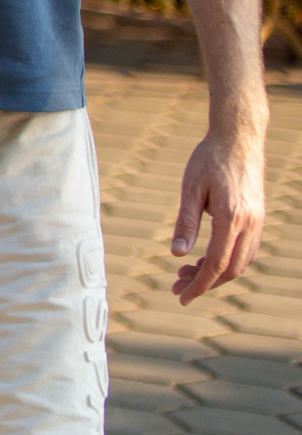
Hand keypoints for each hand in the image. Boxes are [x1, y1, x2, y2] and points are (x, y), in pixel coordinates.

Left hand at [171, 124, 265, 301]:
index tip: (181, 296)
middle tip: (177, 286)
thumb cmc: (209, 159)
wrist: (238, 138)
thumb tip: (177, 253)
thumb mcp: (190, 189)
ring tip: (185, 271)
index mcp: (232, 218)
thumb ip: (185, 223)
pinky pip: (246, 249)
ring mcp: (258, 221)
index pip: (217, 263)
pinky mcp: (257, 217)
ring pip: (241, 261)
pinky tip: (205, 257)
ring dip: (216, 272)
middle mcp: (250, 224)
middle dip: (205, 282)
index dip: (200, 284)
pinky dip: (227, 260)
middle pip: (231, 269)